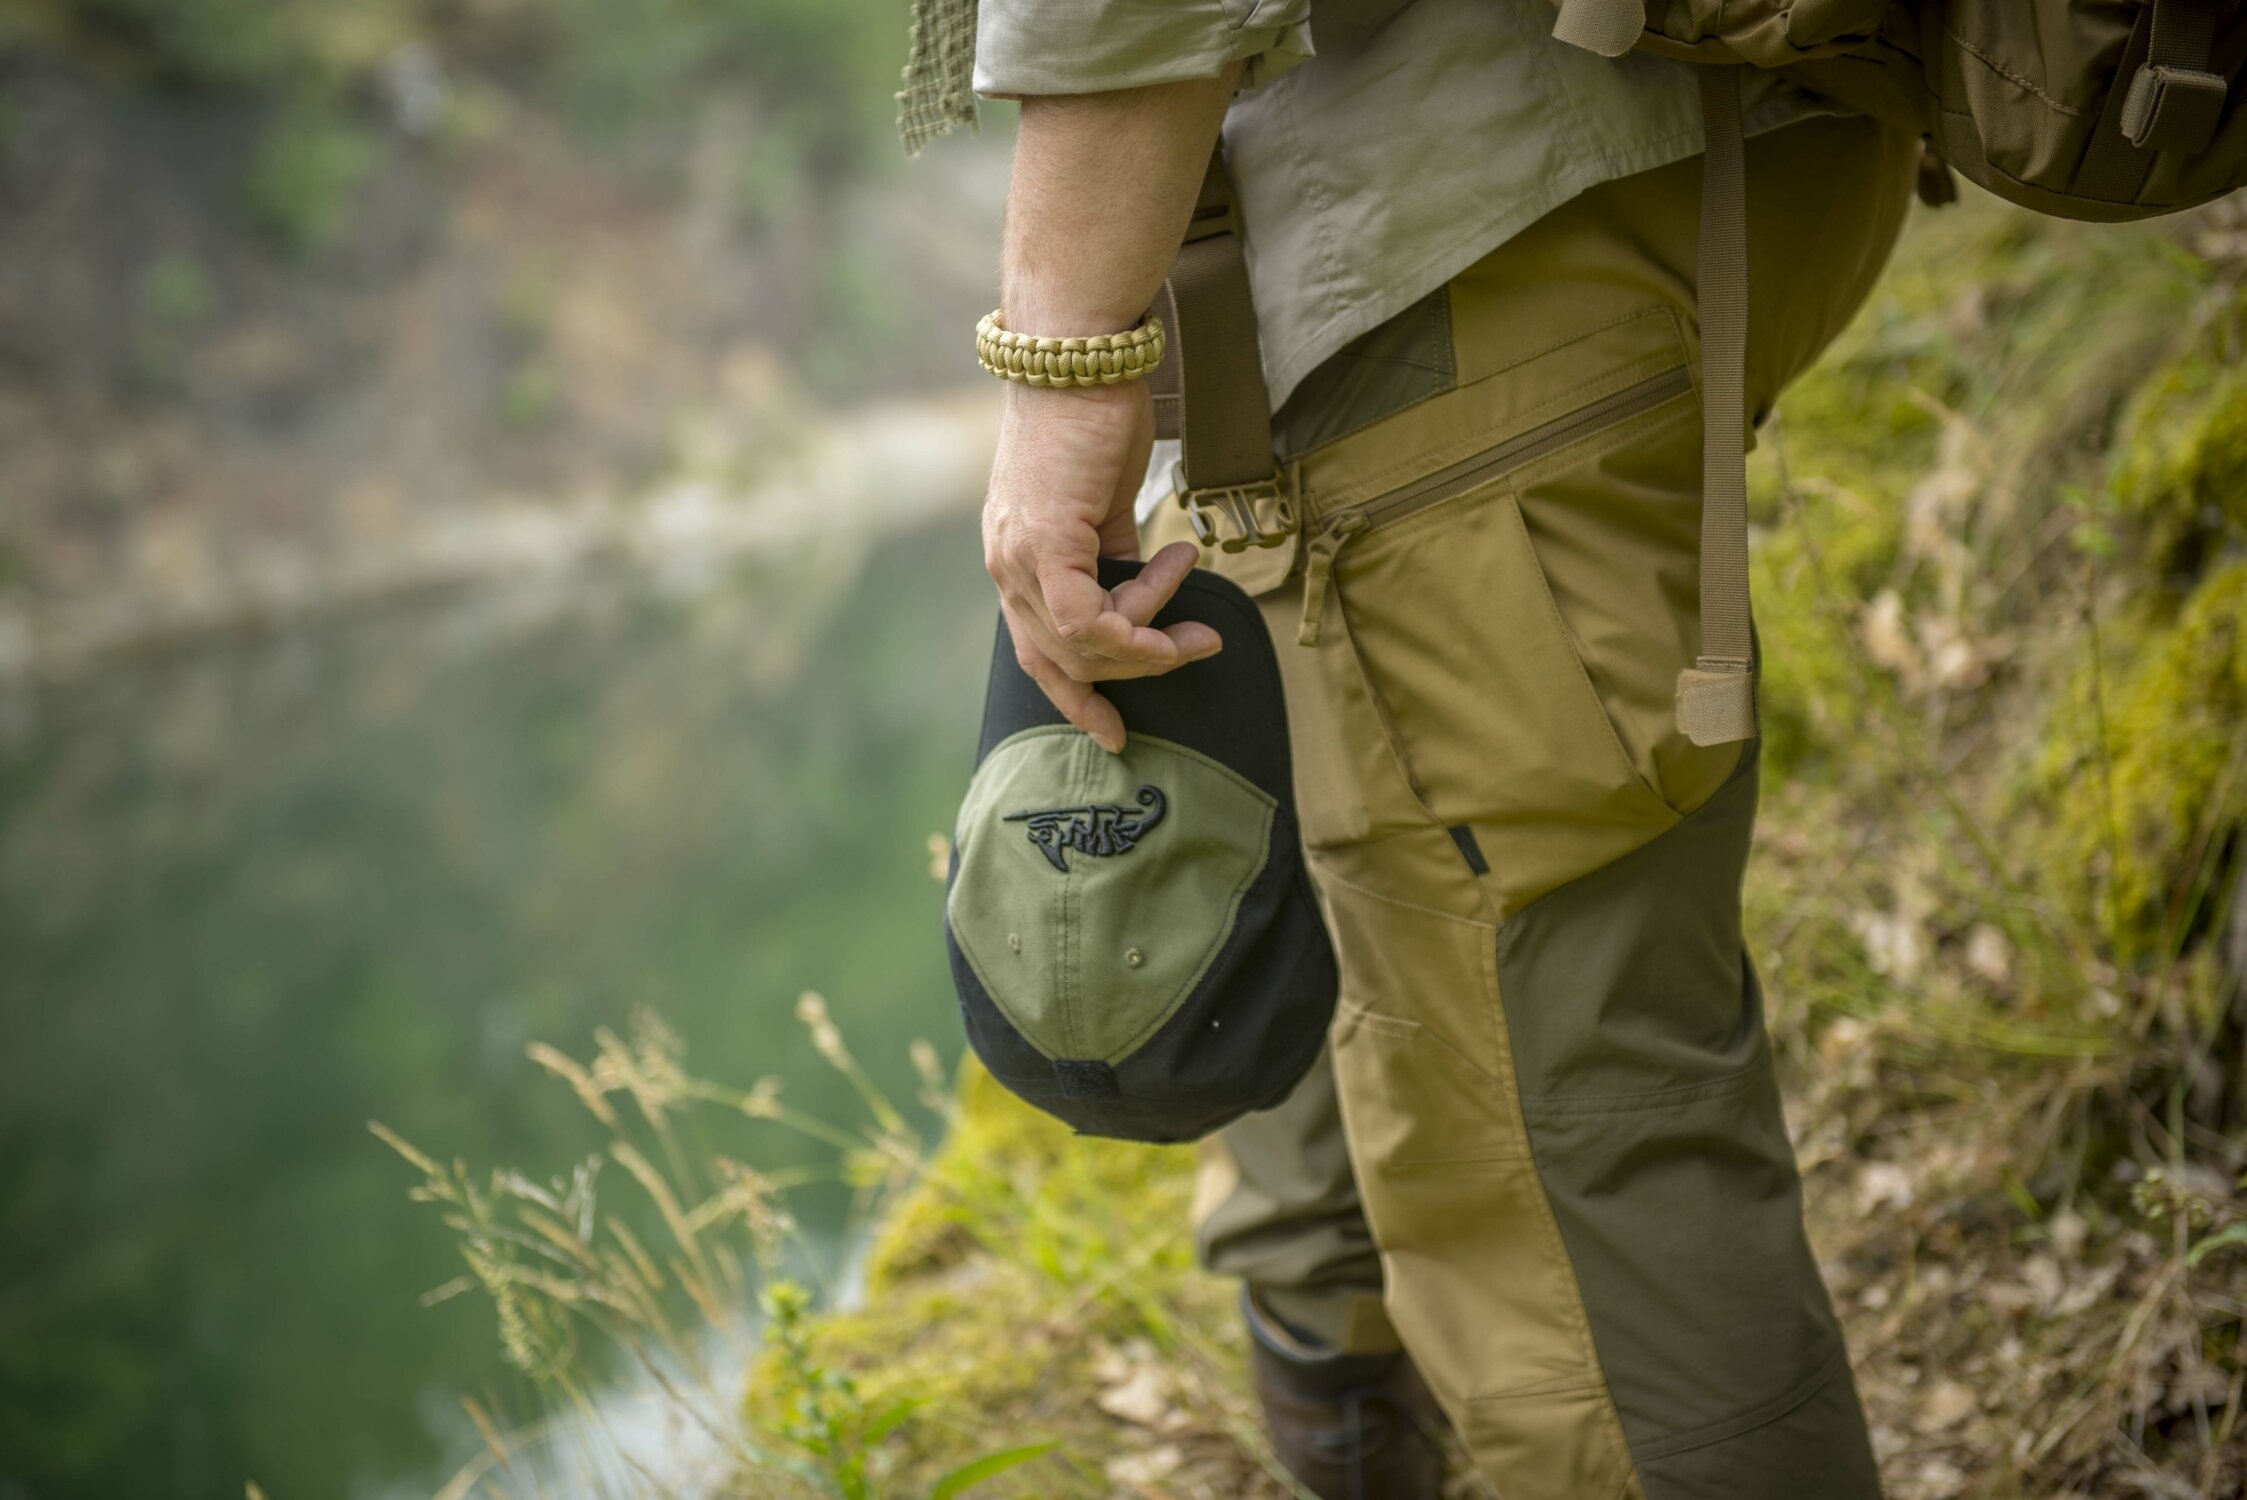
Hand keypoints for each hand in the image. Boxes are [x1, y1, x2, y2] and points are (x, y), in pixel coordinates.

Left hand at [982, 379, 1221, 752]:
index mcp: (1012, 557)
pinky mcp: (1042, 545)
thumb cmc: (1092, 411)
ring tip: (1196, 608)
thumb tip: (1138, 591)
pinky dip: (1139, 621)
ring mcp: (1016, 558)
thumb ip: (1111, 552)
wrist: (1078, 353)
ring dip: (1151, 638)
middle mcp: (1004, 565)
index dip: (1075, 697)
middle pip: (1065, 660)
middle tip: (1196, 645)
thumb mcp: (1102, 498)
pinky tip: (1178, 578)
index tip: (1113, 731)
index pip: (1036, 650)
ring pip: (1084, 646)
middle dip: (1137, 668)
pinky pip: (1090, 622)